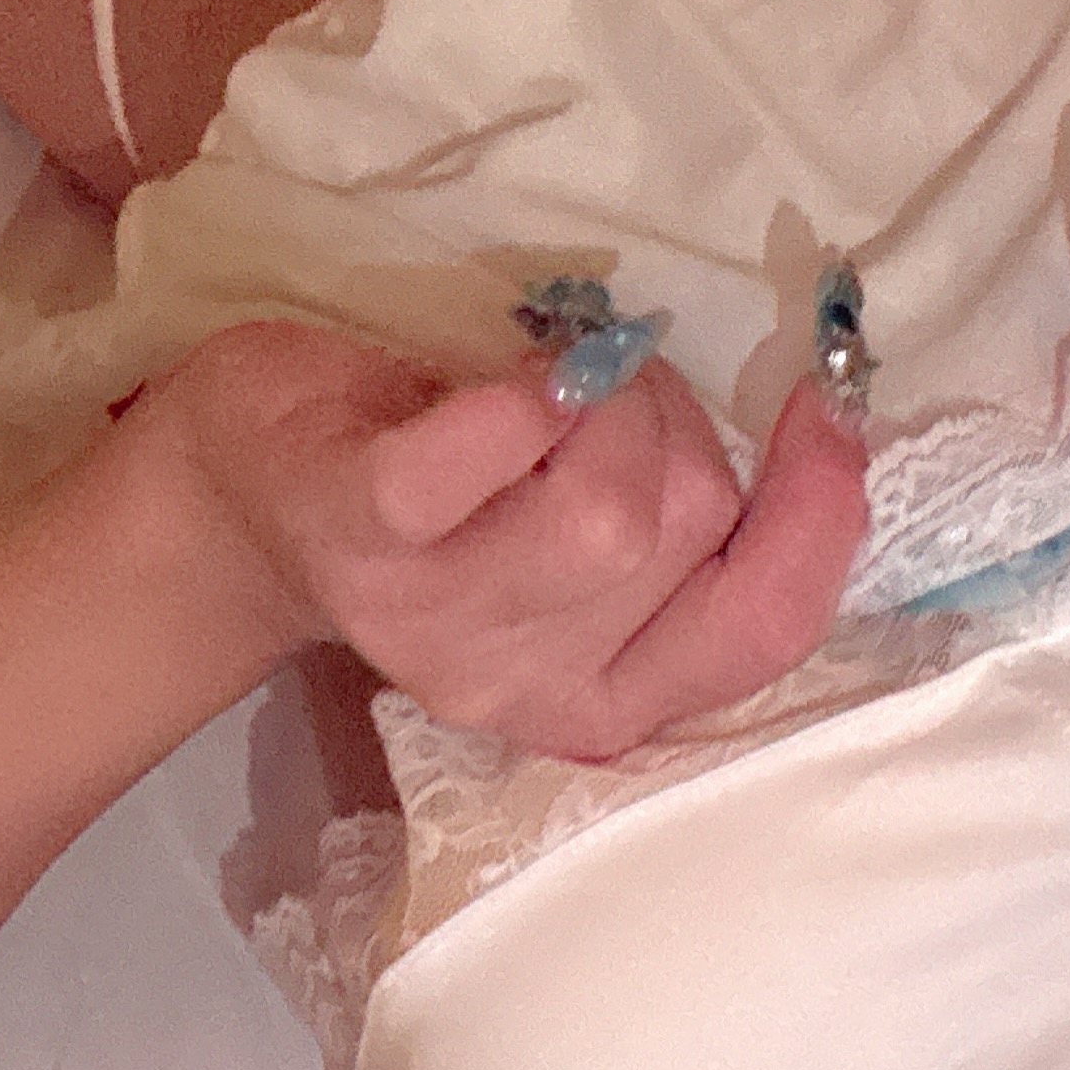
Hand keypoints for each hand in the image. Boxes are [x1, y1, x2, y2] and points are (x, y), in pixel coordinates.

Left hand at [142, 318, 869, 759]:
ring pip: (610, 509)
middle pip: (691, 534)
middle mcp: (530, 689)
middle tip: (605, 389)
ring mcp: (442, 627)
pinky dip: (519, 402)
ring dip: (607, 397)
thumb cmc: (441, 494)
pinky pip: (479, 462)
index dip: (821, 514)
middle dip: (675, 424)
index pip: (764, 627)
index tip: (826, 406)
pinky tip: (517, 374)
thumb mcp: (582, 538)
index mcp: (606, 695)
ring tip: (553, 378)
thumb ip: (690, 522)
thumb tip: (820, 422)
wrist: (244, 495)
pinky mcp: (359, 536)